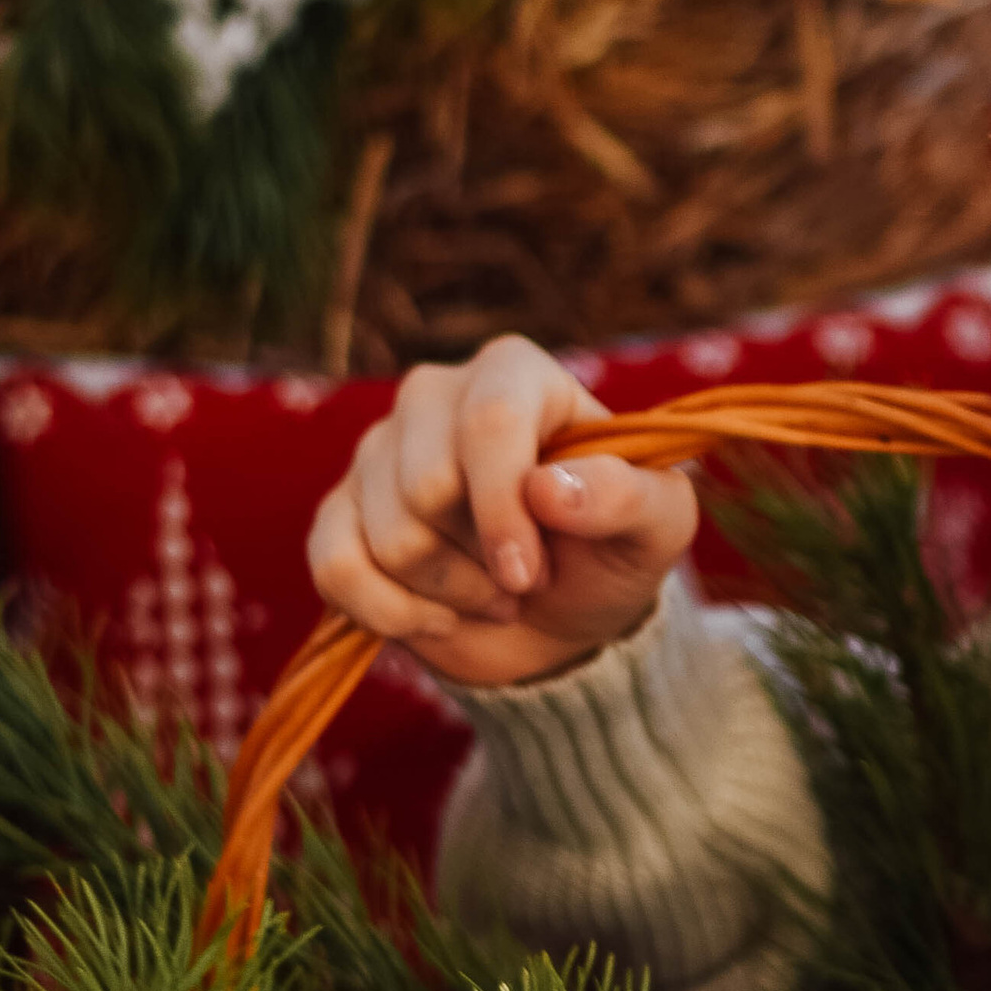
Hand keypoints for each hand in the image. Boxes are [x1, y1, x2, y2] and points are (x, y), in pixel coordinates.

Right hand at [307, 334, 697, 690]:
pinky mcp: (339, 511)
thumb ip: (627, 496)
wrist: (560, 615)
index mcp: (515, 374)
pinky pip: (334, 568)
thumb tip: (548, 489)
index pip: (488, 423)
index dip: (503, 510)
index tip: (530, 575)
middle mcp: (436, 395)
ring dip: (450, 593)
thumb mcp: (656, 526)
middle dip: (482, 561)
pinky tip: (437, 616)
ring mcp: (378, 451)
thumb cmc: (611, 550)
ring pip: (388, 537)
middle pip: (427, 486)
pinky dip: (391, 613)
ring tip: (495, 594)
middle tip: (527, 578)